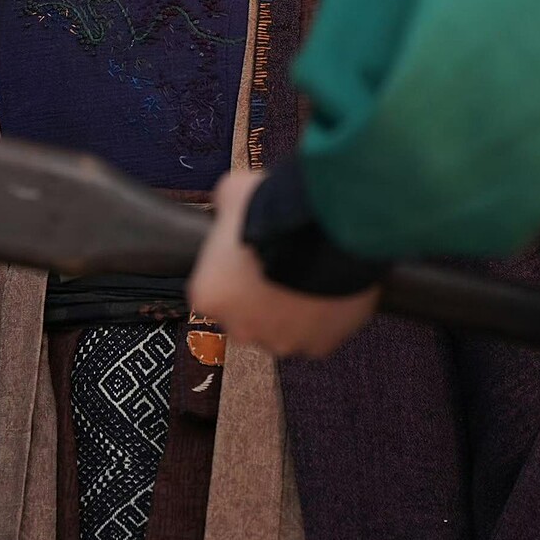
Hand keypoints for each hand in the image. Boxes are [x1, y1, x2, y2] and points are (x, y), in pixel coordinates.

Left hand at [188, 170, 380, 357]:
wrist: (326, 227)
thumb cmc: (274, 210)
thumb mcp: (234, 192)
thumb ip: (225, 207)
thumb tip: (229, 205)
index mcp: (209, 294)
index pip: (213, 289)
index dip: (232, 269)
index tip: (250, 252)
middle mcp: (239, 327)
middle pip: (246, 315)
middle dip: (260, 295)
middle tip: (281, 261)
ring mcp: (281, 341)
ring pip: (283, 328)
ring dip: (292, 308)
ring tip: (309, 272)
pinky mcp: (318, 347)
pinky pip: (317, 334)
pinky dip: (323, 317)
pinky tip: (329, 287)